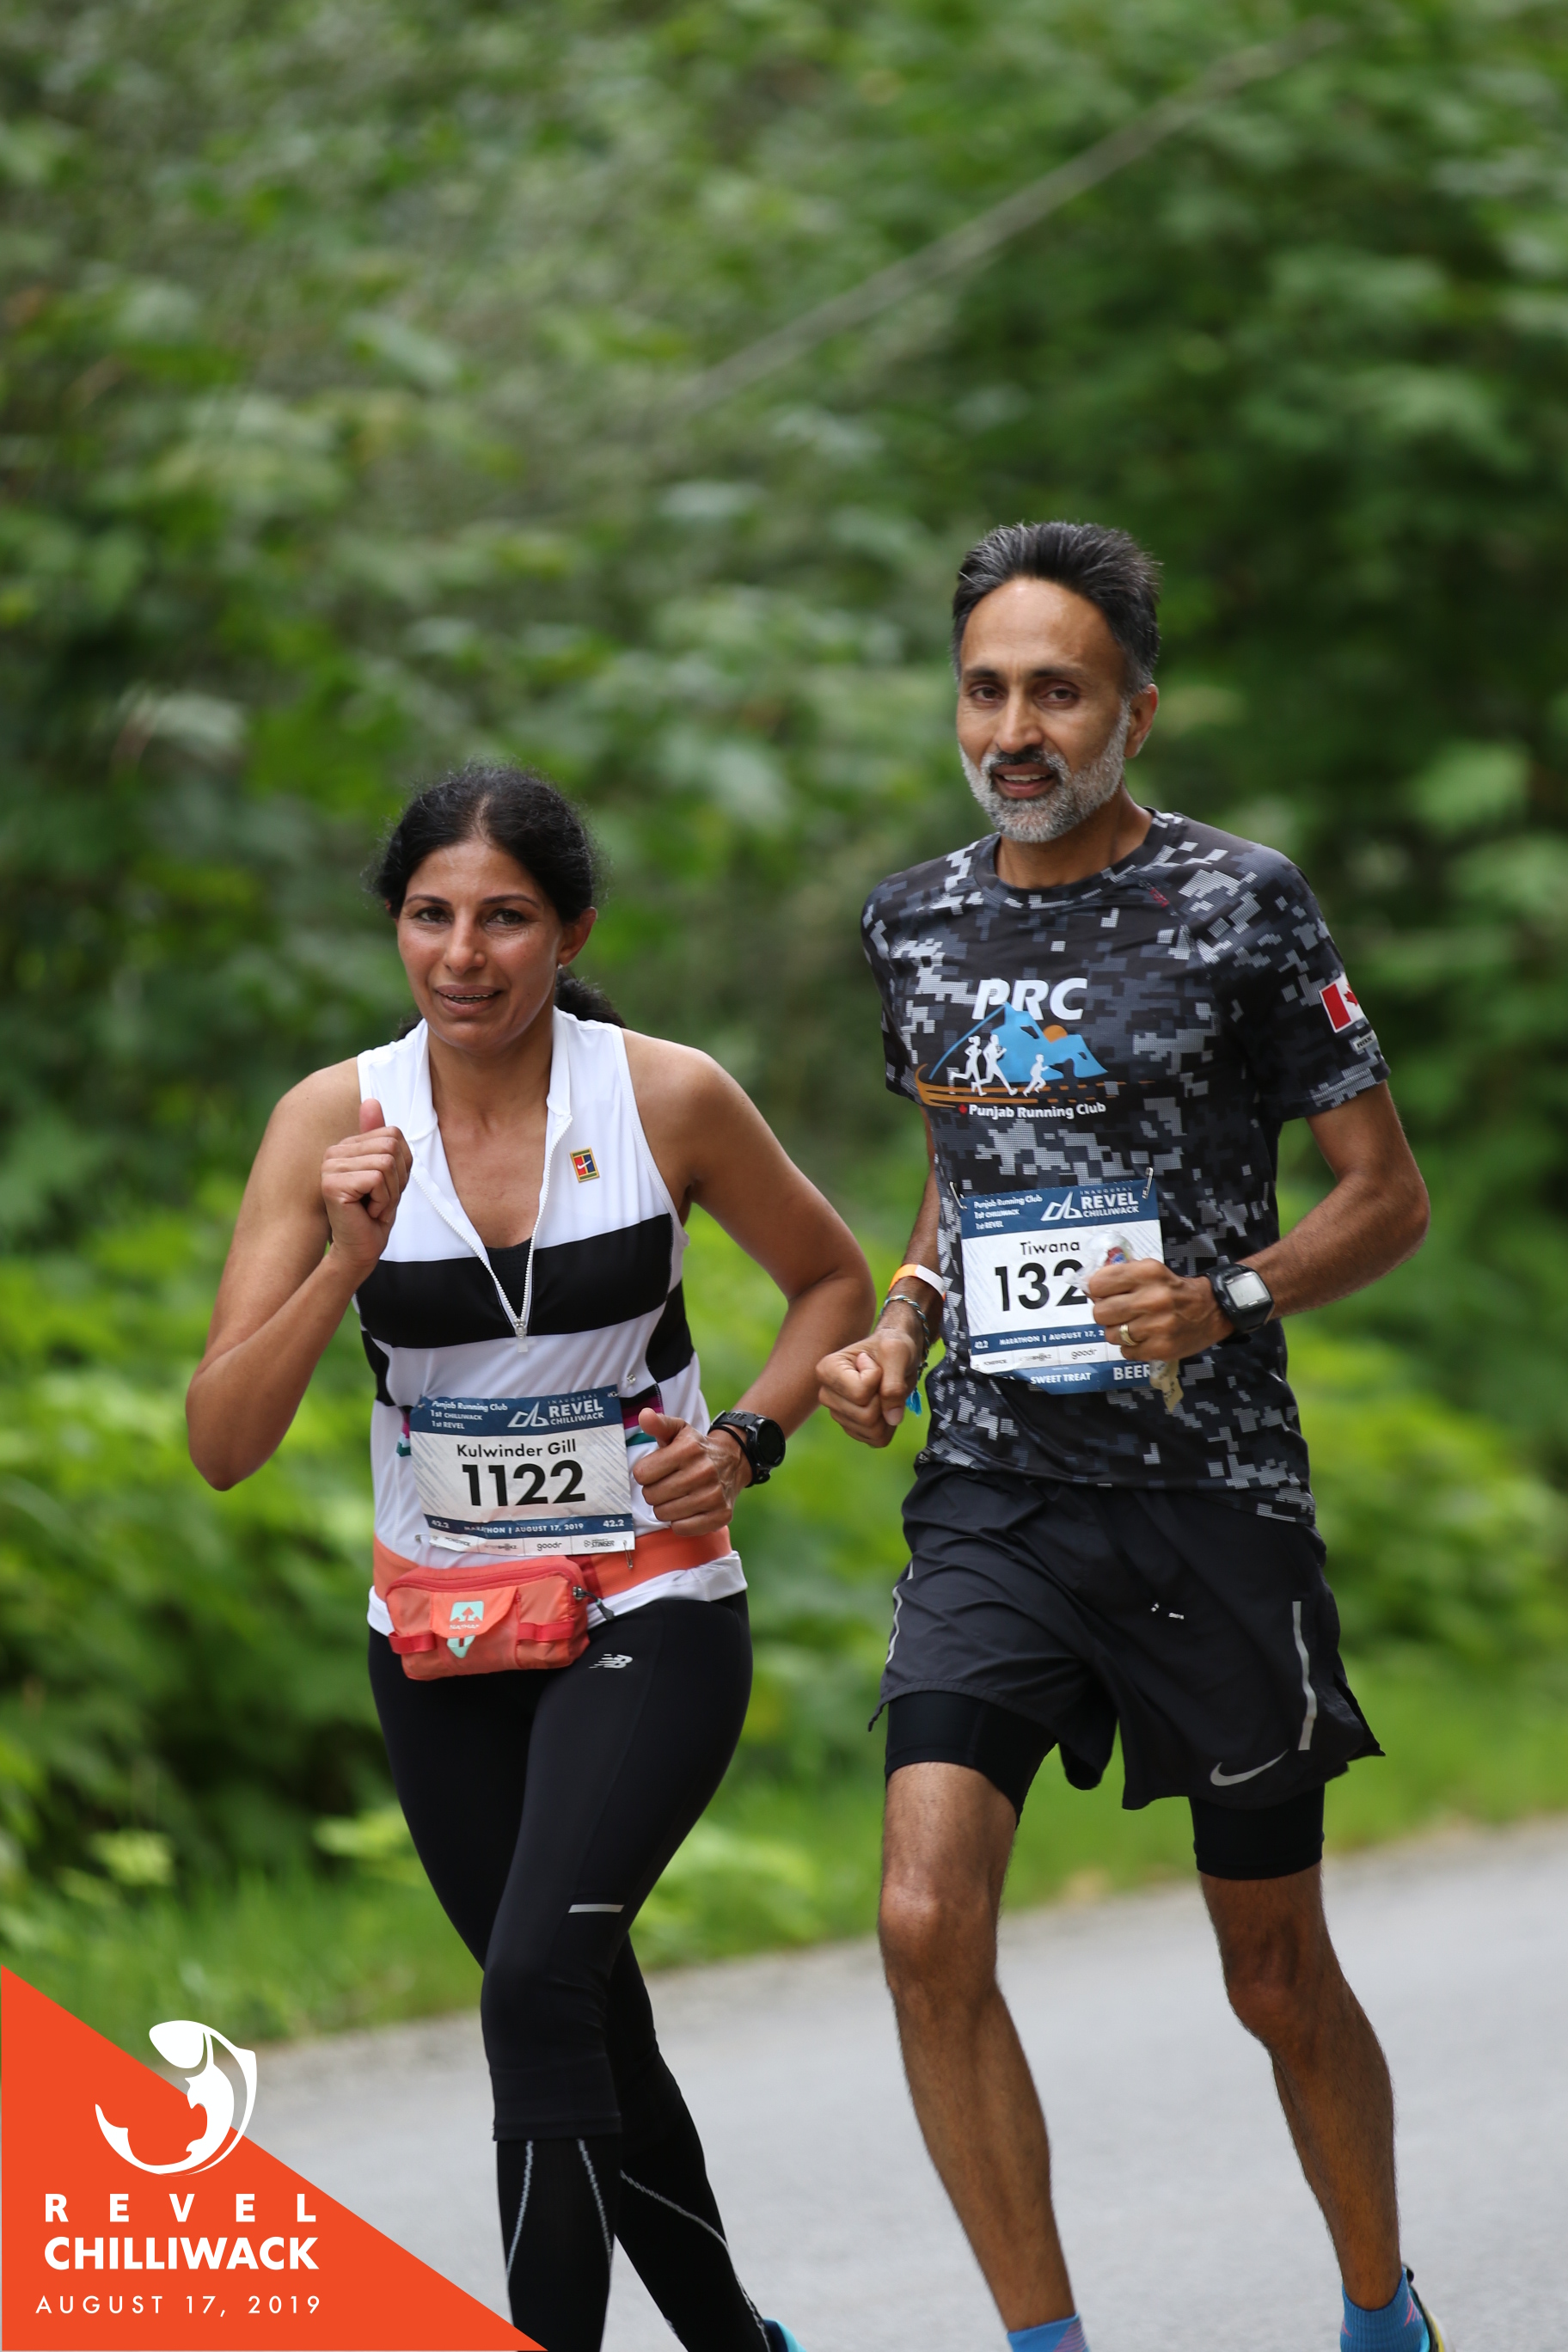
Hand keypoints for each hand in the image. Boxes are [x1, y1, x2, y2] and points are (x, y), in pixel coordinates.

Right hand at [320, 1098, 411, 1282]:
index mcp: (346, 1146)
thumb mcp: (387, 1173)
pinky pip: (377, 1179)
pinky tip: (366, 1212)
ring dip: (390, 1193)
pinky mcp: (332, 1183)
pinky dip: (382, 1201)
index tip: (385, 1188)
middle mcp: (334, 1152)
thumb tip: (371, 1100)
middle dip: (397, 1180)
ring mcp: (330, 1167)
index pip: (393, 1135)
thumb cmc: (374, 1213)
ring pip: (387, 1163)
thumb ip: (381, 1138)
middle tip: (379, 1200)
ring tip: (373, 1206)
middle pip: (391, 1147)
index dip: (401, 1166)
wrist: (361, 1248)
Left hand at [632, 1410, 747, 1532]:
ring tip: (676, 1496)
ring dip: (665, 1507)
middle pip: (651, 1495)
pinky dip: (680, 1522)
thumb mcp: (678, 1430)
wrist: (733, 1461)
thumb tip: (644, 1415)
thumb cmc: (696, 1448)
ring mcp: (714, 1495)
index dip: (644, 1473)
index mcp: (688, 1449)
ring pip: (664, 1514)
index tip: (655, 1470)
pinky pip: (682, 1528)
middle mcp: (702, 1472)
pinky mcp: (721, 1515)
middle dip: (653, 1491)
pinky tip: (686, 1509)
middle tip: (665, 1484)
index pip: (641, 1474)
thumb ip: (658, 1424)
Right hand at [816, 1320, 924, 1447]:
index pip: (860, 1394)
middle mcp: (827, 1394)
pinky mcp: (852, 1427)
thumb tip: (893, 1418)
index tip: (874, 1364)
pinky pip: (876, 1439)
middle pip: (865, 1416)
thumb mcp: (897, 1353)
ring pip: (871, 1430)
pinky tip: (884, 1405)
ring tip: (882, 1391)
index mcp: (827, 1370)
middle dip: (884, 1399)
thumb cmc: (891, 1346)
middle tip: (882, 1379)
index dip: (878, 1378)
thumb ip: (894, 1383)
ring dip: (887, 1412)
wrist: (894, 1355)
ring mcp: (838, 1413)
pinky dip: (888, 1425)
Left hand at [1085, 1257, 1229, 1359]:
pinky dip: (1131, 1347)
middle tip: (1118, 1313)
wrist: (1212, 1310)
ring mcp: (1157, 1326)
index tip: (1105, 1294)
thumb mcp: (1149, 1271)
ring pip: (1111, 1335)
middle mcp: (1152, 1298)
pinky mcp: (1161, 1348)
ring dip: (1117, 1333)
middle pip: (1100, 1313)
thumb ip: (1119, 1276)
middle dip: (1105, 1314)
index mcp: (1147, 1273)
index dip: (1097, 1291)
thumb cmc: (1173, 1289)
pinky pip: (1126, 1352)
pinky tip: (1144, 1338)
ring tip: (1134, 1326)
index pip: (1098, 1284)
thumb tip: (1087, 1288)